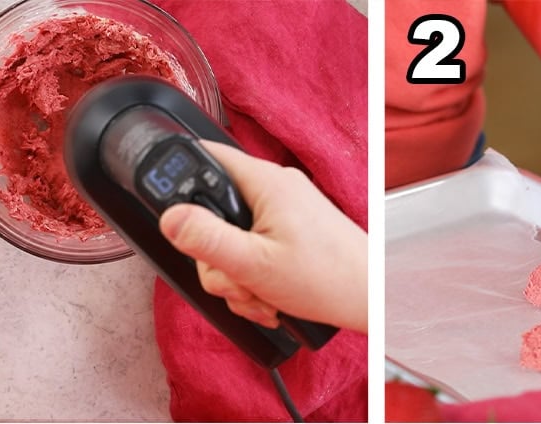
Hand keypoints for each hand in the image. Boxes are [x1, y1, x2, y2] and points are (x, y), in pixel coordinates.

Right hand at [159, 141, 367, 332]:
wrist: (370, 299)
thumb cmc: (328, 278)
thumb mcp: (254, 264)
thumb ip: (207, 240)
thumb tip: (170, 218)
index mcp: (265, 182)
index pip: (204, 156)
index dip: (180, 182)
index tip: (180, 219)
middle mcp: (274, 188)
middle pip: (212, 212)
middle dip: (217, 258)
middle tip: (237, 279)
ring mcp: (283, 210)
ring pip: (230, 239)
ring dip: (236, 276)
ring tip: (260, 294)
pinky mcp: (290, 230)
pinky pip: (252, 250)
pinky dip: (254, 279)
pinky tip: (269, 296)